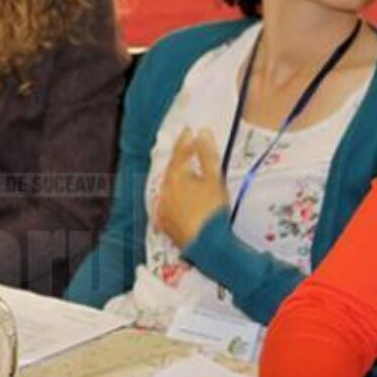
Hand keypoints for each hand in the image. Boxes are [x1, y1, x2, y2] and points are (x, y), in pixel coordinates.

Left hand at [153, 128, 232, 247]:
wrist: (207, 245)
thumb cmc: (212, 210)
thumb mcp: (213, 179)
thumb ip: (207, 154)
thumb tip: (202, 131)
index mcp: (175, 178)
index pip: (179, 154)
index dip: (185, 141)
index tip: (189, 130)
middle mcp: (164, 192)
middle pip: (172, 170)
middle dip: (180, 159)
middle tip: (188, 149)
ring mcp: (163, 209)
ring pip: (169, 188)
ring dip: (178, 179)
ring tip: (187, 174)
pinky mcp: (166, 224)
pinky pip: (169, 204)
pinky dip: (176, 197)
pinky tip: (183, 198)